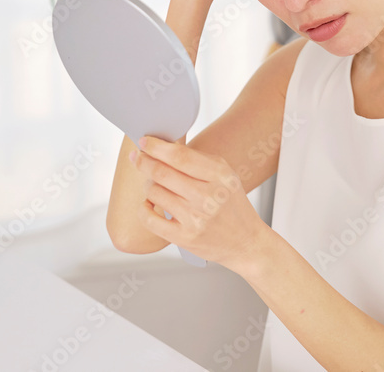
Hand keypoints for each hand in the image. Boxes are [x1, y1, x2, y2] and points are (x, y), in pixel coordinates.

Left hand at [131, 136, 265, 271]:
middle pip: (162, 172)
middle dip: (144, 162)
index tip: (144, 141)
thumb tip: (166, 147)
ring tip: (155, 184)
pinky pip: (149, 219)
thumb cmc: (233, 206)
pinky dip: (143, 208)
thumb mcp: (226, 176)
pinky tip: (149, 204)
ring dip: (149, 185)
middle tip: (137, 157)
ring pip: (154, 192)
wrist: (246, 242)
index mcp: (220, 177)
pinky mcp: (184, 238)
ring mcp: (195, 219)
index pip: (181, 156)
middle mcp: (207, 197)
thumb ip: (199, 161)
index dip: (157, 147)